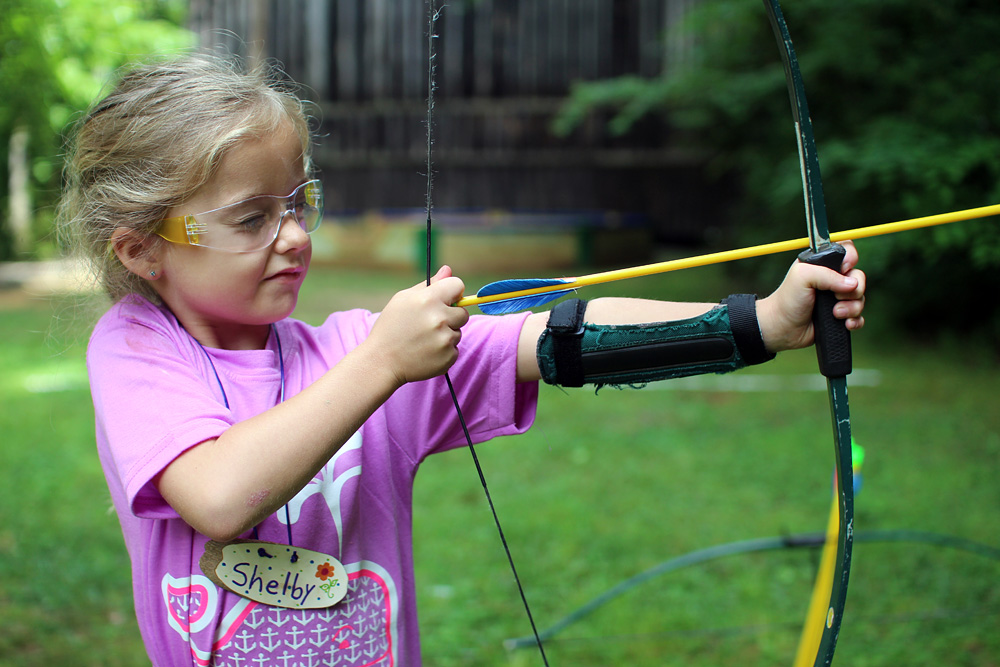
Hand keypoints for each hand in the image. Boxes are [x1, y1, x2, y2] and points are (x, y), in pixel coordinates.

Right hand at [365, 265, 469, 384]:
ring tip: (423, 340)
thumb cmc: (391, 327)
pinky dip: (443, 351)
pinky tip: (426, 352)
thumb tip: (448, 270)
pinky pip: (455, 349)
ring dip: (446, 334)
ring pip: (458, 332)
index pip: (458, 285)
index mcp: (428, 299)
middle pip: (463, 312)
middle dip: (450, 316)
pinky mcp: (448, 357)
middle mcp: (439, 318)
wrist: (381, 362)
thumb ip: (430, 284)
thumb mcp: (403, 299)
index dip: (452, 292)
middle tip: (430, 324)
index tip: (445, 300)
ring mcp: (445, 339)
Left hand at [757, 241, 866, 352]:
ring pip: (860, 298)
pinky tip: (845, 323)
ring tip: (835, 314)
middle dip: (853, 289)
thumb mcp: (802, 276)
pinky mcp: (840, 316)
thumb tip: (852, 284)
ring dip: (852, 307)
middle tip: (835, 296)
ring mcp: (837, 299)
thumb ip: (827, 274)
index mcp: (823, 264)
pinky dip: (855, 320)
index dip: (851, 259)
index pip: (848, 252)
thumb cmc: (787, 300)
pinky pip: (859, 317)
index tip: (844, 269)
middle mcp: (832, 280)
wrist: (782, 328)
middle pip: (859, 277)